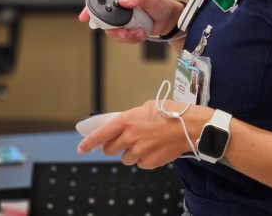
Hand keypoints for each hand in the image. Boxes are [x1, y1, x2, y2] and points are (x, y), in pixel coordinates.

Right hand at [77, 0, 183, 42]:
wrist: (169, 20)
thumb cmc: (161, 4)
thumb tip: (123, 1)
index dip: (91, 8)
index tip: (85, 17)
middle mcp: (120, 6)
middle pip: (104, 19)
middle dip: (113, 28)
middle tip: (126, 31)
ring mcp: (122, 19)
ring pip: (112, 31)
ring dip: (125, 35)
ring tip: (138, 32)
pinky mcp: (127, 29)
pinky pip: (122, 38)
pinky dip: (131, 39)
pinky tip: (140, 34)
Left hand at [77, 100, 212, 168]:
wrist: (189, 126)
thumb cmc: (170, 112)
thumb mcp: (147, 107)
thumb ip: (131, 118)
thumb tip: (124, 126)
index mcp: (126, 120)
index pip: (101, 134)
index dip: (89, 143)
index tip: (81, 148)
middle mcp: (129, 137)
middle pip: (110, 149)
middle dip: (114, 147)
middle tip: (124, 142)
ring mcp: (139, 151)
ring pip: (125, 159)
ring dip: (131, 153)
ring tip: (145, 144)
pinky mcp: (149, 162)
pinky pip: (140, 164)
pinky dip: (144, 159)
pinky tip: (154, 149)